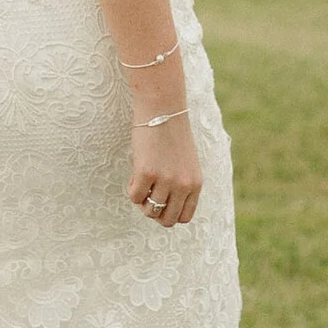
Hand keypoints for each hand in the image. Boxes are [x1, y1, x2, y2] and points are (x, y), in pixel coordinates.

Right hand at [128, 101, 202, 227]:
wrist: (162, 108)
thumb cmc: (171, 132)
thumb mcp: (185, 163)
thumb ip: (181, 184)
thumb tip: (161, 207)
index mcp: (196, 183)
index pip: (184, 217)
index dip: (169, 213)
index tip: (160, 200)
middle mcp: (183, 185)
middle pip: (167, 219)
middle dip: (154, 211)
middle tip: (147, 194)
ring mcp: (166, 180)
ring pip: (150, 210)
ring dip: (142, 201)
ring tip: (140, 182)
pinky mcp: (147, 173)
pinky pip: (134, 196)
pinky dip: (132, 189)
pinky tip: (134, 174)